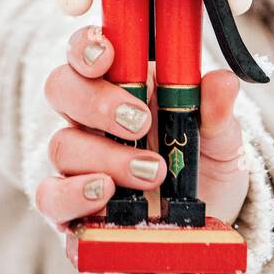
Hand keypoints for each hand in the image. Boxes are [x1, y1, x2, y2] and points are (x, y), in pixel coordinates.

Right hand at [35, 25, 249, 232]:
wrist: (204, 226)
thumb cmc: (204, 166)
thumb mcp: (221, 137)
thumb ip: (216, 110)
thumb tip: (222, 81)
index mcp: (123, 84)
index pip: (87, 51)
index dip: (86, 47)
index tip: (107, 56)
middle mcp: (91, 118)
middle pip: (61, 88)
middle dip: (95, 101)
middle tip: (140, 122)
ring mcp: (78, 162)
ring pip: (62, 144)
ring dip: (106, 157)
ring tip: (152, 173)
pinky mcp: (70, 206)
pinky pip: (50, 196)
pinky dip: (73, 195)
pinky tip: (105, 196)